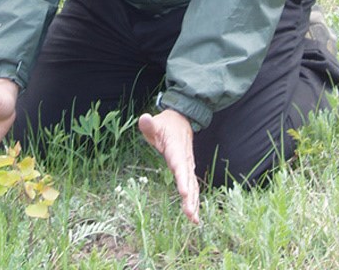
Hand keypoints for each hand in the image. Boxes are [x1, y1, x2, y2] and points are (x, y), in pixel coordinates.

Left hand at [138, 109, 199, 223]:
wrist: (181, 120)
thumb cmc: (165, 123)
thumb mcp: (156, 123)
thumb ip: (149, 124)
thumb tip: (144, 118)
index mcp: (176, 149)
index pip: (180, 165)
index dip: (182, 179)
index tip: (184, 193)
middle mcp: (185, 159)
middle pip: (188, 180)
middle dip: (190, 197)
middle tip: (190, 214)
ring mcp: (188, 165)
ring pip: (193, 185)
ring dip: (193, 202)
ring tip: (193, 220)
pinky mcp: (187, 170)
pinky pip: (192, 186)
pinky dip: (194, 200)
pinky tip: (194, 216)